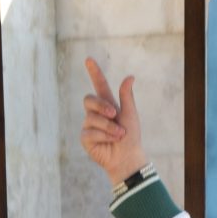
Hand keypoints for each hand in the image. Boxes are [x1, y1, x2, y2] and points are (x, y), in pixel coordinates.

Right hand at [80, 56, 145, 185]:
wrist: (128, 158)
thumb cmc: (131, 137)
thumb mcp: (130, 115)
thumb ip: (127, 96)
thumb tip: (130, 76)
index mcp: (108, 105)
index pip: (99, 86)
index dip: (94, 73)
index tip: (89, 60)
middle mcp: (96, 113)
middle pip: (89, 99)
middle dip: (101, 106)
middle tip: (115, 114)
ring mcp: (89, 125)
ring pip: (92, 118)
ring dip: (109, 126)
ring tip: (119, 134)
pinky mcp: (85, 138)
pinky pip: (90, 131)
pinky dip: (104, 136)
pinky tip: (110, 142)